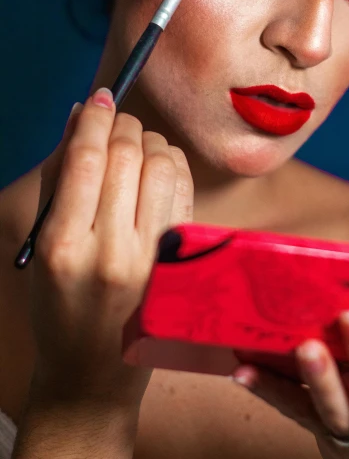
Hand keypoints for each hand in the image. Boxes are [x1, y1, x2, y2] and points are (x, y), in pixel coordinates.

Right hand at [27, 88, 193, 410]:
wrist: (92, 370)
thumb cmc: (59, 305)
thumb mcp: (44, 242)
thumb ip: (60, 176)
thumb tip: (80, 116)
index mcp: (65, 246)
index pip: (86, 159)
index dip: (95, 118)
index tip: (99, 98)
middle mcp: (112, 252)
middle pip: (127, 156)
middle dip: (123, 125)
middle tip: (117, 122)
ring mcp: (153, 258)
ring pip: (162, 166)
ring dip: (150, 141)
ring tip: (138, 145)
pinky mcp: (181, 261)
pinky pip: (184, 190)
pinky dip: (174, 163)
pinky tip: (160, 164)